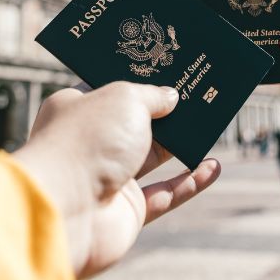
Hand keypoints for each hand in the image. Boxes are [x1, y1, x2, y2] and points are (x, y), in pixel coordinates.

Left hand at [13, 82, 220, 279]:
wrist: (66, 210)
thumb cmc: (87, 142)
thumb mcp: (125, 98)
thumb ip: (153, 95)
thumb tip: (171, 97)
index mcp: (77, 109)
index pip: (109, 88)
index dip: (137, 78)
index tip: (166, 68)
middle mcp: (91, 143)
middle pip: (135, 123)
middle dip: (166, 111)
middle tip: (197, 94)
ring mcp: (109, 178)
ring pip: (153, 157)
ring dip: (182, 144)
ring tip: (211, 126)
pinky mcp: (127, 211)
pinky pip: (166, 194)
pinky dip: (191, 182)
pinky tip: (214, 167)